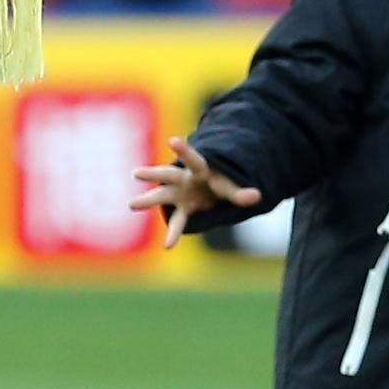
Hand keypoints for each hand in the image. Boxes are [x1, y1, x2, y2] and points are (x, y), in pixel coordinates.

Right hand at [130, 135, 262, 248]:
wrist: (215, 185)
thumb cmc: (222, 180)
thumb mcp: (232, 184)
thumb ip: (240, 192)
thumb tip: (256, 196)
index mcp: (199, 169)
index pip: (192, 159)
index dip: (183, 151)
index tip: (172, 141)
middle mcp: (185, 180)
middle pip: (168, 176)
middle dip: (153, 174)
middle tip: (136, 173)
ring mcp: (180, 194)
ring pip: (162, 195)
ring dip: (148, 201)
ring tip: (131, 205)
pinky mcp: (183, 208)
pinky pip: (177, 221)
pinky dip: (174, 233)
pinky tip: (168, 247)